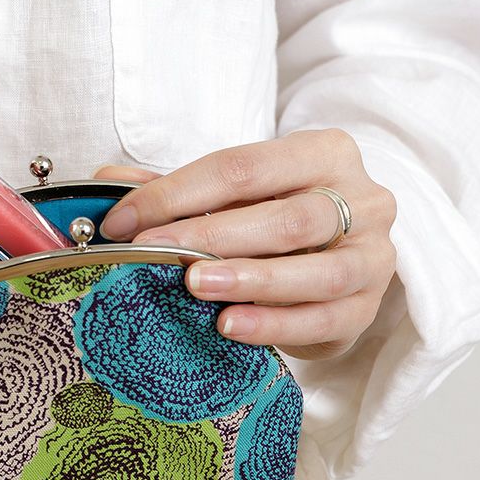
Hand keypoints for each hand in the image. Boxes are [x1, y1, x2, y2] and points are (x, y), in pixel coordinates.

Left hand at [92, 128, 398, 360]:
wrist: (341, 258)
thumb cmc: (277, 217)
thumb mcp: (233, 194)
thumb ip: (176, 187)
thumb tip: (105, 179)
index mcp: (324, 153)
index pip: (243, 166)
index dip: (177, 192)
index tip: (122, 221)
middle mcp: (362, 199)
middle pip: (286, 217)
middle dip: (211, 236)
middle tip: (154, 251)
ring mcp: (374, 256)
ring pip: (318, 270)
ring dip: (250, 279)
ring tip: (196, 287)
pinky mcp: (370, 308)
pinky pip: (325, 319)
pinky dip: (274, 324)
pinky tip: (230, 326)